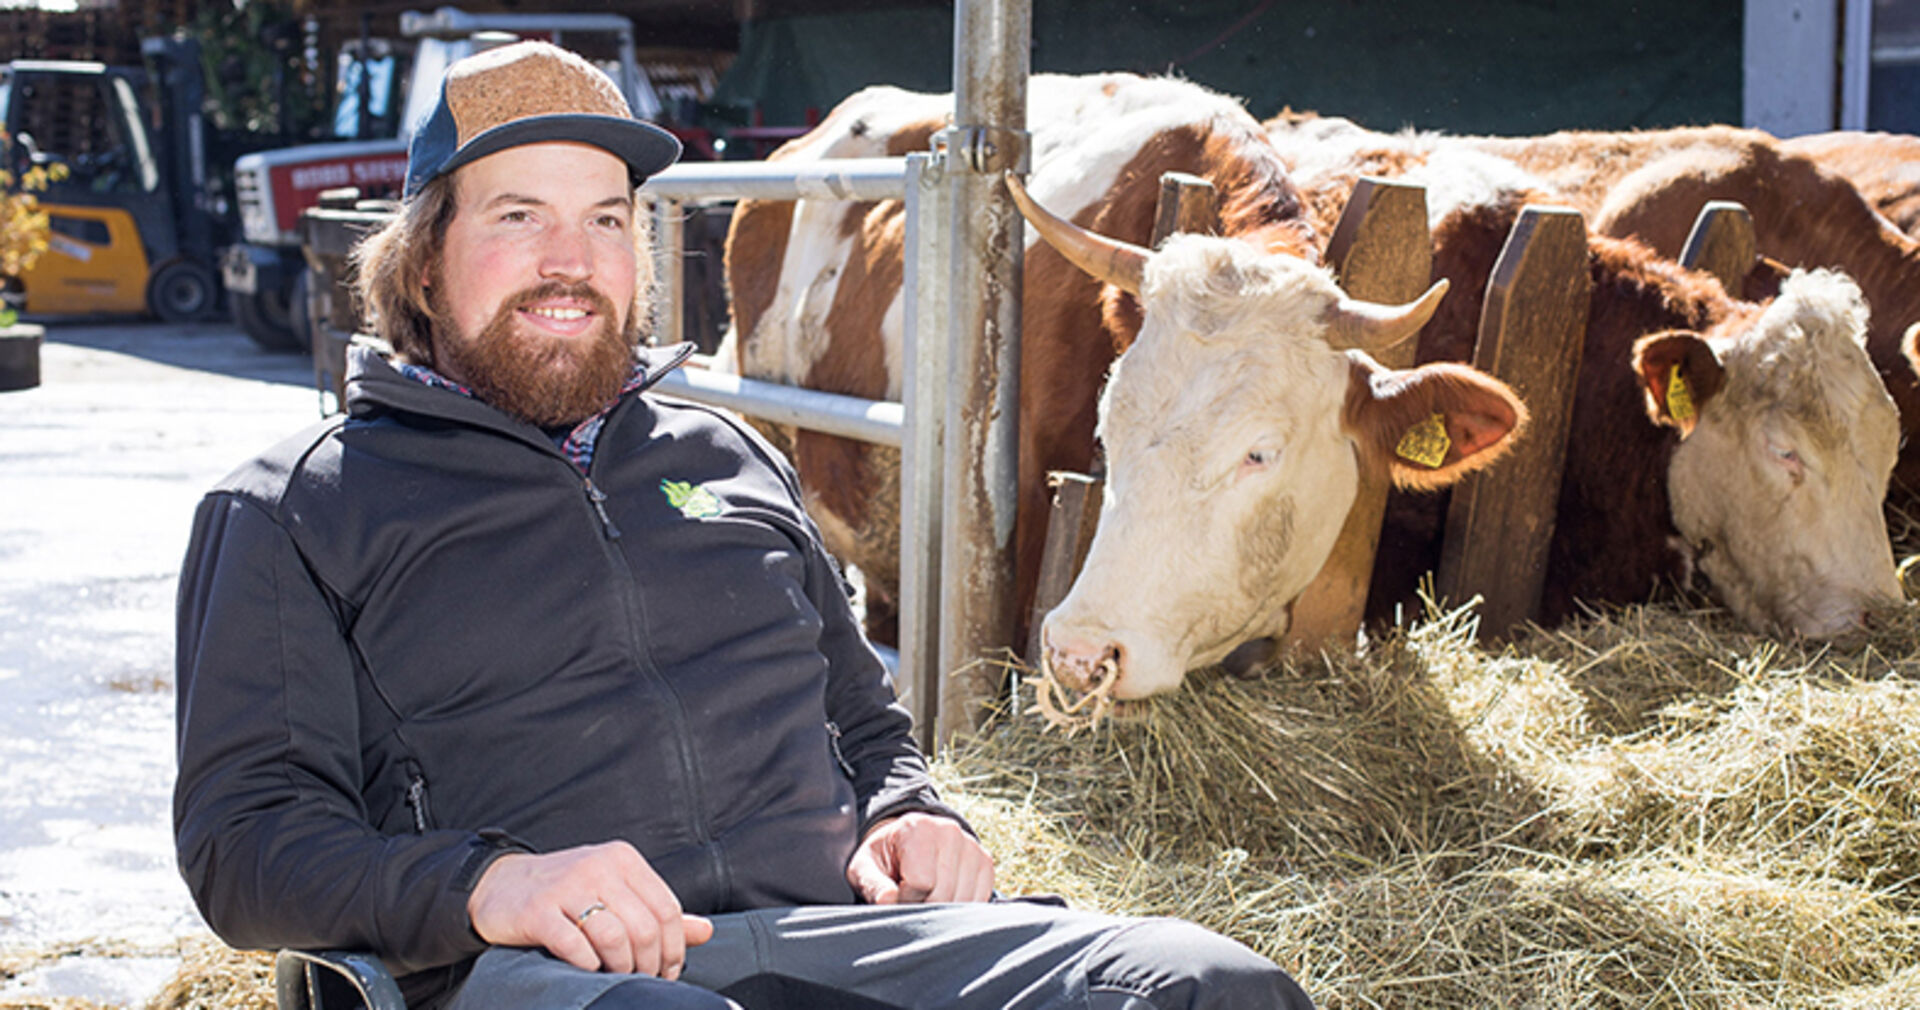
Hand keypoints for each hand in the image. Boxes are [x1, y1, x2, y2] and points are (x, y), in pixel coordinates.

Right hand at [467, 841, 712, 976]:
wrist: (499, 884)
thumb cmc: (566, 891)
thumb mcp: (615, 890)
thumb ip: (657, 910)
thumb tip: (706, 931)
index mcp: (623, 859)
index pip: (667, 909)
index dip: (674, 948)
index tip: (668, 971)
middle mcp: (598, 867)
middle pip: (645, 927)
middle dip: (649, 964)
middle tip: (642, 980)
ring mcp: (566, 887)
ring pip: (614, 937)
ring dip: (621, 968)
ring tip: (617, 977)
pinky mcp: (537, 911)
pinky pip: (574, 946)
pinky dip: (587, 965)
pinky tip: (587, 968)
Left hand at [846, 812, 994, 903]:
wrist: (905, 842)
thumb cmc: (884, 859)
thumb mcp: (864, 868)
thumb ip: (872, 885)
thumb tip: (887, 901)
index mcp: (917, 827)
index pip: (921, 883)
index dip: (905, 898)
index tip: (897, 893)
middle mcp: (949, 831)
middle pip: (943, 894)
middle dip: (924, 905)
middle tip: (911, 897)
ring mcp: (971, 846)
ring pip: (962, 900)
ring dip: (942, 909)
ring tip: (926, 894)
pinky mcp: (985, 861)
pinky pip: (978, 899)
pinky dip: (960, 906)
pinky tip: (944, 895)